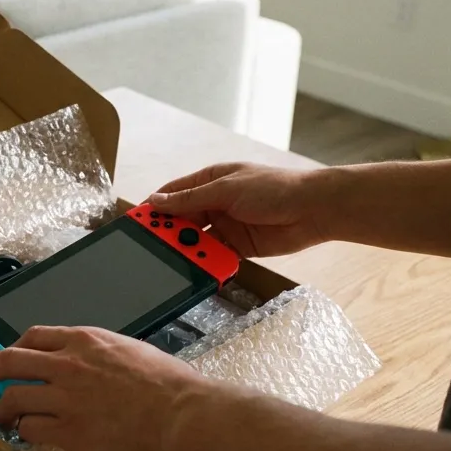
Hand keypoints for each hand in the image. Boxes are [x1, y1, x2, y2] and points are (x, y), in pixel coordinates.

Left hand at [0, 325, 211, 450]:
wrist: (183, 413)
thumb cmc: (169, 384)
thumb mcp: (128, 350)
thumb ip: (98, 354)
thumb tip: (84, 364)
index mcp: (85, 340)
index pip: (33, 336)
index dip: (13, 346)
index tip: (4, 354)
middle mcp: (68, 364)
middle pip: (8, 360)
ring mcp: (66, 397)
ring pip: (13, 397)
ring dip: (2, 408)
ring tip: (2, 418)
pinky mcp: (70, 430)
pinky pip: (31, 428)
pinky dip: (25, 431)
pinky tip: (29, 434)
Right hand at [148, 162, 329, 256]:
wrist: (314, 210)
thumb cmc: (274, 187)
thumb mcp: (226, 189)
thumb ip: (190, 198)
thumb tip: (156, 200)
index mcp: (210, 181)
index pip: (173, 193)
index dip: (154, 206)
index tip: (136, 220)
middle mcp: (215, 203)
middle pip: (181, 219)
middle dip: (167, 232)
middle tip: (151, 246)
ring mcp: (226, 225)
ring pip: (196, 241)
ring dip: (186, 249)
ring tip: (174, 260)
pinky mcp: (238, 247)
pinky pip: (215, 256)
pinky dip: (206, 263)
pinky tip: (197, 269)